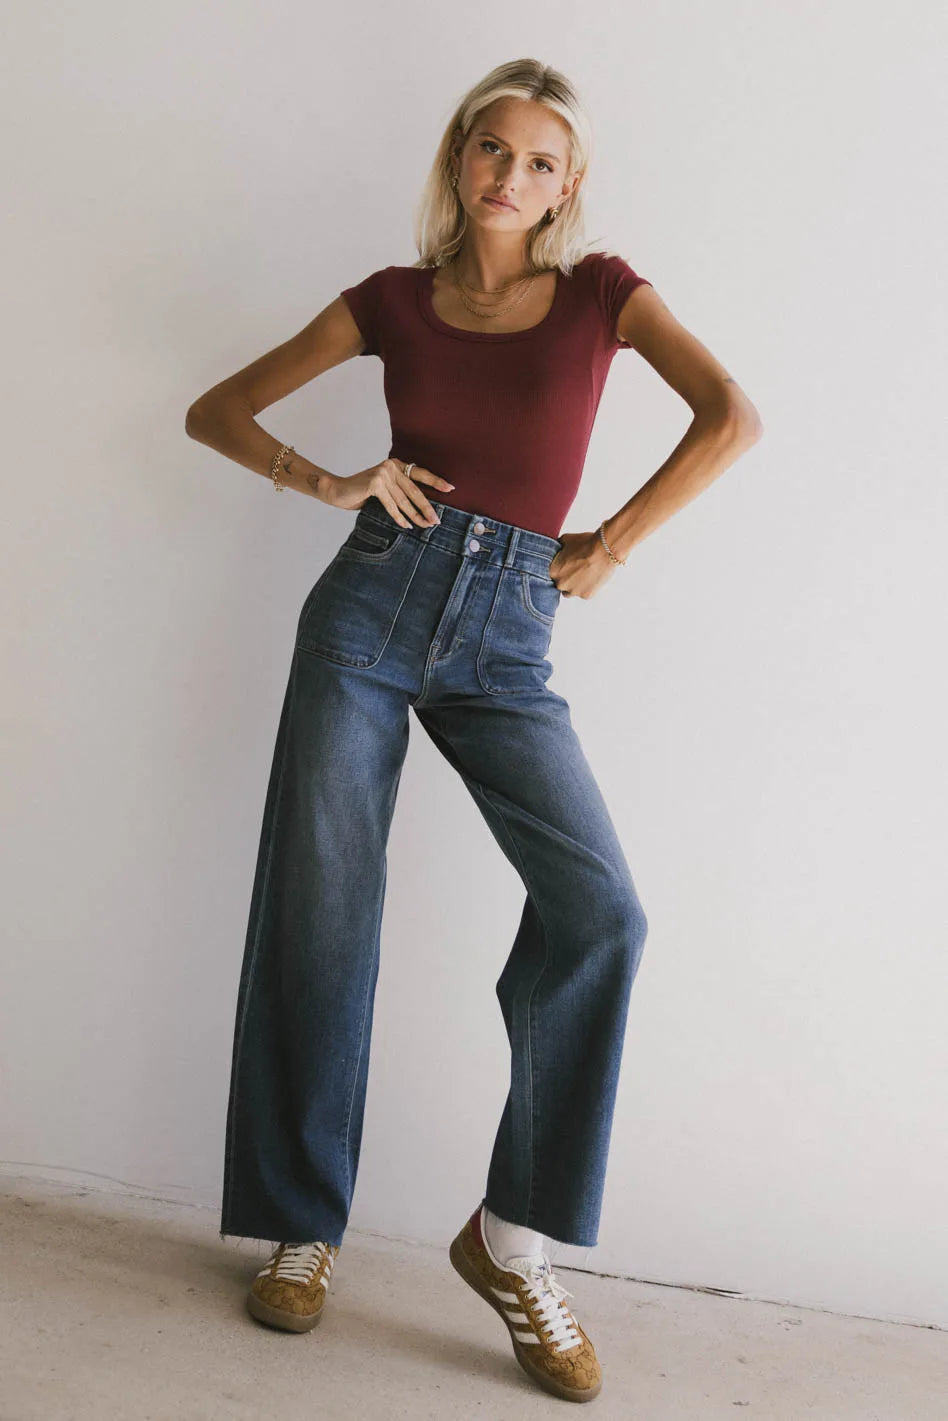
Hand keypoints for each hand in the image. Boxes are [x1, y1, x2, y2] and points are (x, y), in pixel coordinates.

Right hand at [328, 458, 454, 526]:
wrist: (338, 490)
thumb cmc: (362, 492)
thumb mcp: (384, 489)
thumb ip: (399, 490)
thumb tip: (422, 506)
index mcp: (395, 465)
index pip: (419, 474)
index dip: (436, 482)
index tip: (450, 488)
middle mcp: (390, 466)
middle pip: (414, 490)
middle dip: (427, 507)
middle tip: (437, 520)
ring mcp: (383, 473)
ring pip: (404, 500)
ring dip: (416, 515)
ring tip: (425, 526)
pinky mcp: (375, 483)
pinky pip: (392, 505)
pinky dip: (399, 517)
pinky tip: (407, 526)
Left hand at [549, 530, 623, 598]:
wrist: (604, 549)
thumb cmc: (585, 543)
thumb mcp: (565, 539)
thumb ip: (557, 548)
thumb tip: (556, 549)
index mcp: (552, 571)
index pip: (552, 574)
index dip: (559, 569)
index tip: (566, 565)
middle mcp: (560, 584)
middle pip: (560, 584)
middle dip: (566, 578)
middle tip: (576, 568)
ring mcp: (574, 591)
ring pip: (570, 592)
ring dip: (574, 585)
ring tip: (584, 573)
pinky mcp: (586, 595)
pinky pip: (584, 593)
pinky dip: (587, 587)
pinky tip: (592, 576)